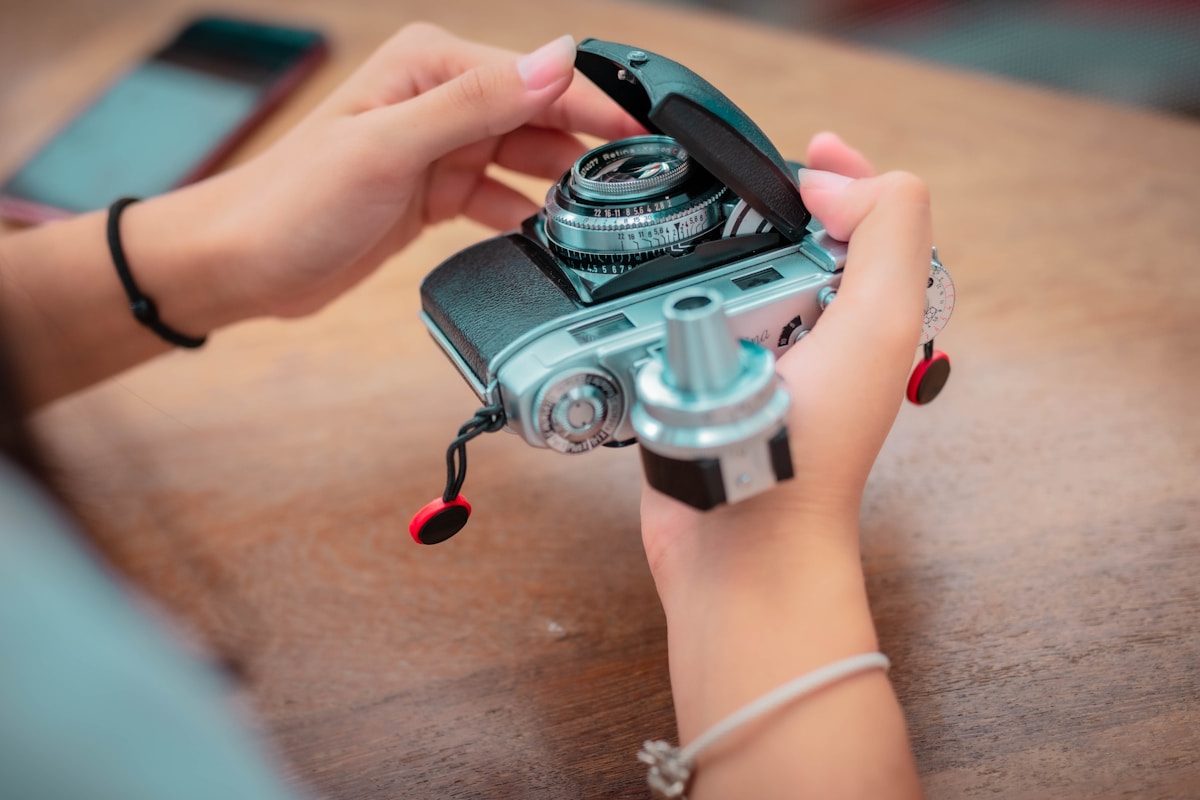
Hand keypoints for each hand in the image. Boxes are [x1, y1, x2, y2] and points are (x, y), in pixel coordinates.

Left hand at [175, 24, 643, 320]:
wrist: (243, 264)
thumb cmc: (294, 200)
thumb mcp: (391, 147)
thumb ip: (479, 102)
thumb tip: (557, 60)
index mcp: (431, 65)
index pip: (536, 76)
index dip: (596, 105)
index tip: (647, 134)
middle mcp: (440, 99)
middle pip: (540, 117)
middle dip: (587, 150)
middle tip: (634, 188)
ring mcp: (440, 148)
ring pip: (526, 160)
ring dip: (559, 186)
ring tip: (595, 218)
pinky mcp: (436, 193)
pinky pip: (501, 198)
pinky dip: (524, 216)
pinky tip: (546, 236)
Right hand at [637, 132, 928, 799]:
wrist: (740, 546)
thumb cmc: (810, 453)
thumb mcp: (879, 322)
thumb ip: (888, 231)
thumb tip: (835, 181)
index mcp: (864, 319)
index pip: (869, 223)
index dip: (846, 178)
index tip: (807, 154)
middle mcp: (813, 338)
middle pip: (794, 244)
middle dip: (766, 209)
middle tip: (734, 188)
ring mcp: (752, 365)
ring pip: (729, 280)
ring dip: (706, 253)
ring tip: (684, 237)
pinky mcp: (698, 389)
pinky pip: (679, 327)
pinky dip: (662, 305)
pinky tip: (644, 299)